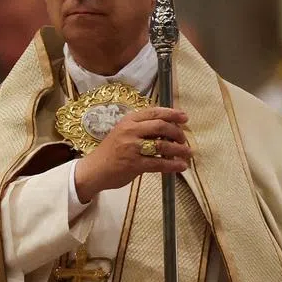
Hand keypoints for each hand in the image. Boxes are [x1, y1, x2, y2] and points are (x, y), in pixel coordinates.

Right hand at [73, 107, 190, 201]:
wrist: (94, 170)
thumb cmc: (111, 151)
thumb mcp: (123, 132)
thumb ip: (141, 128)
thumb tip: (167, 128)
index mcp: (128, 120)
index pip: (154, 112)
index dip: (172, 114)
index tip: (185, 118)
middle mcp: (130, 131)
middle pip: (161, 126)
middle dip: (177, 132)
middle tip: (184, 139)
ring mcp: (132, 148)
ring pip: (162, 145)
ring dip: (179, 149)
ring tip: (187, 153)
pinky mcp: (134, 164)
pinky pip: (158, 163)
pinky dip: (172, 165)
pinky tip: (181, 166)